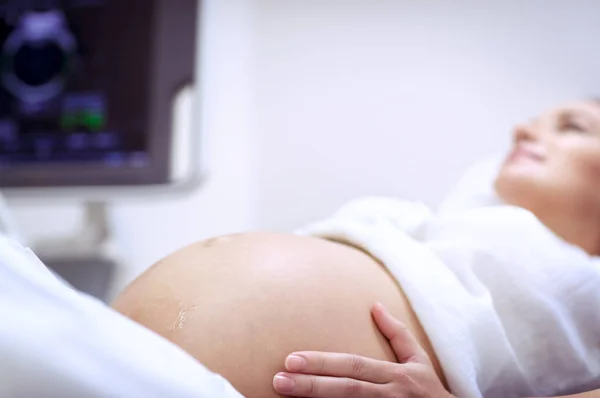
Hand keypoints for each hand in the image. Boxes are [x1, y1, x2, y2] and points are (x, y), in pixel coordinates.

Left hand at [273, 303, 453, 396]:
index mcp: (396, 375)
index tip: (292, 359)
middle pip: (347, 390)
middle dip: (311, 386)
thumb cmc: (429, 392)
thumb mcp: (420, 362)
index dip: (323, 362)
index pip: (353, 366)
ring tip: (285, 395)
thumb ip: (398, 335)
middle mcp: (391, 395)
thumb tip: (375, 306)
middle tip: (279, 380)